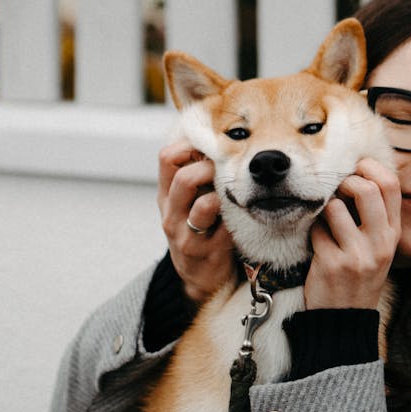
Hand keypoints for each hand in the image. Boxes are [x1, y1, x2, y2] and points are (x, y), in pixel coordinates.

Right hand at [157, 139, 234, 304]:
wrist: (198, 277)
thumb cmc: (199, 227)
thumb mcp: (187, 200)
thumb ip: (195, 172)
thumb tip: (219, 135)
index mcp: (166, 195)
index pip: (166, 157)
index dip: (190, 145)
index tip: (209, 147)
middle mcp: (171, 214)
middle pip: (184, 178)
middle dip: (210, 168)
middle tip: (227, 170)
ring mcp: (188, 237)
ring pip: (204, 205)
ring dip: (224, 195)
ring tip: (234, 194)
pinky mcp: (208, 254)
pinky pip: (226, 229)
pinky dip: (237, 218)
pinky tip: (244, 215)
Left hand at [304, 158, 400, 309]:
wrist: (346, 320)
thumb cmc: (358, 275)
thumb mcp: (378, 246)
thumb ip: (374, 214)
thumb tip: (356, 171)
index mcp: (393, 233)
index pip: (391, 184)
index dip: (369, 167)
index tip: (354, 169)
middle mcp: (380, 242)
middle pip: (366, 189)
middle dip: (344, 181)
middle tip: (335, 190)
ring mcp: (357, 254)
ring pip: (334, 207)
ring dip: (322, 208)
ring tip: (324, 221)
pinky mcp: (333, 264)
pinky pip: (316, 230)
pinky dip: (312, 232)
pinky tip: (317, 244)